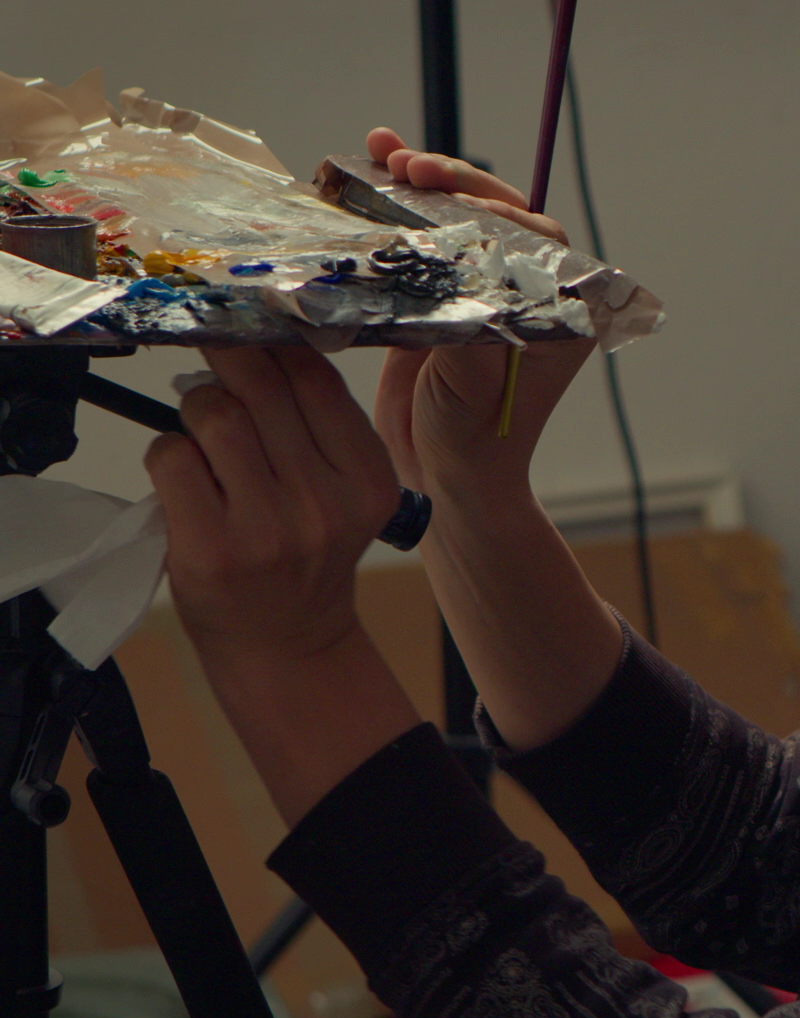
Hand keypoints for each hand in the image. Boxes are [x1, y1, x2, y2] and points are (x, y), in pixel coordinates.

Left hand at [145, 346, 399, 666]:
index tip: (250, 330)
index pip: (315, 379)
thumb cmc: (306, 554)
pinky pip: (172, 458)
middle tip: (211, 355)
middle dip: (226, 362)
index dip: (273, 343)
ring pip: (212, 414)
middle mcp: (326, 502)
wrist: (286, 642)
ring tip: (204, 438)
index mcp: (369, 479)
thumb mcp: (343, 492)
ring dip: (195, 412)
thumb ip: (318, 427)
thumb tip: (257, 343)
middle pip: (259, 387)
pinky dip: (167, 455)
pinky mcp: (212, 548)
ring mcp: (268, 527)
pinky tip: (185, 479)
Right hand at [364, 128, 594, 495]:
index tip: (450, 196)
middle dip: (453, 183)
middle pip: (494, 214)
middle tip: (409, 167)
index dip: (493, 208)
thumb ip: (472, 327)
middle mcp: (525, 293)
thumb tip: (464, 268)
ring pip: (456, 218)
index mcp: (557, 311)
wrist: (443, 479)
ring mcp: (480, 290)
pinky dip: (398, 206)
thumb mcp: (474, 385)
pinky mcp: (440, 295)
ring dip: (422, 182)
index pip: (535, 238)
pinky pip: (423, 240)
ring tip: (384, 153)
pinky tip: (368, 170)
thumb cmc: (474, 442)